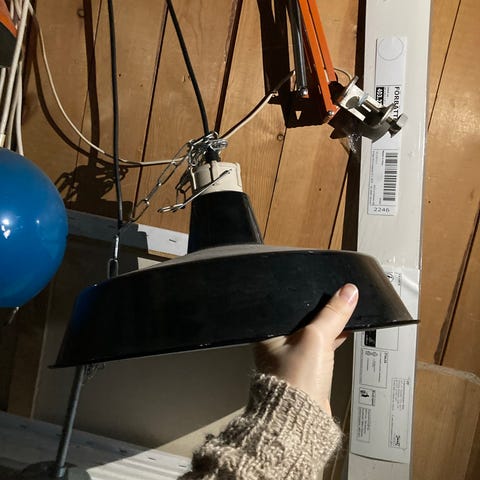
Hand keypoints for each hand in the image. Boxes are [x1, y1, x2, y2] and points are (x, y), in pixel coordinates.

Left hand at [254, 283, 358, 414]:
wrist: (301, 421)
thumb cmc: (294, 383)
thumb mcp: (316, 338)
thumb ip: (332, 314)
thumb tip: (347, 293)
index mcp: (268, 332)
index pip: (290, 305)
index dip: (308, 296)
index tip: (327, 288)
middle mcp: (276, 343)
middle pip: (303, 317)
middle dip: (321, 311)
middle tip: (338, 300)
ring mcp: (290, 356)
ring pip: (313, 332)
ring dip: (327, 325)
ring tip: (342, 315)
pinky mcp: (304, 368)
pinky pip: (319, 346)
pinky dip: (331, 339)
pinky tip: (342, 334)